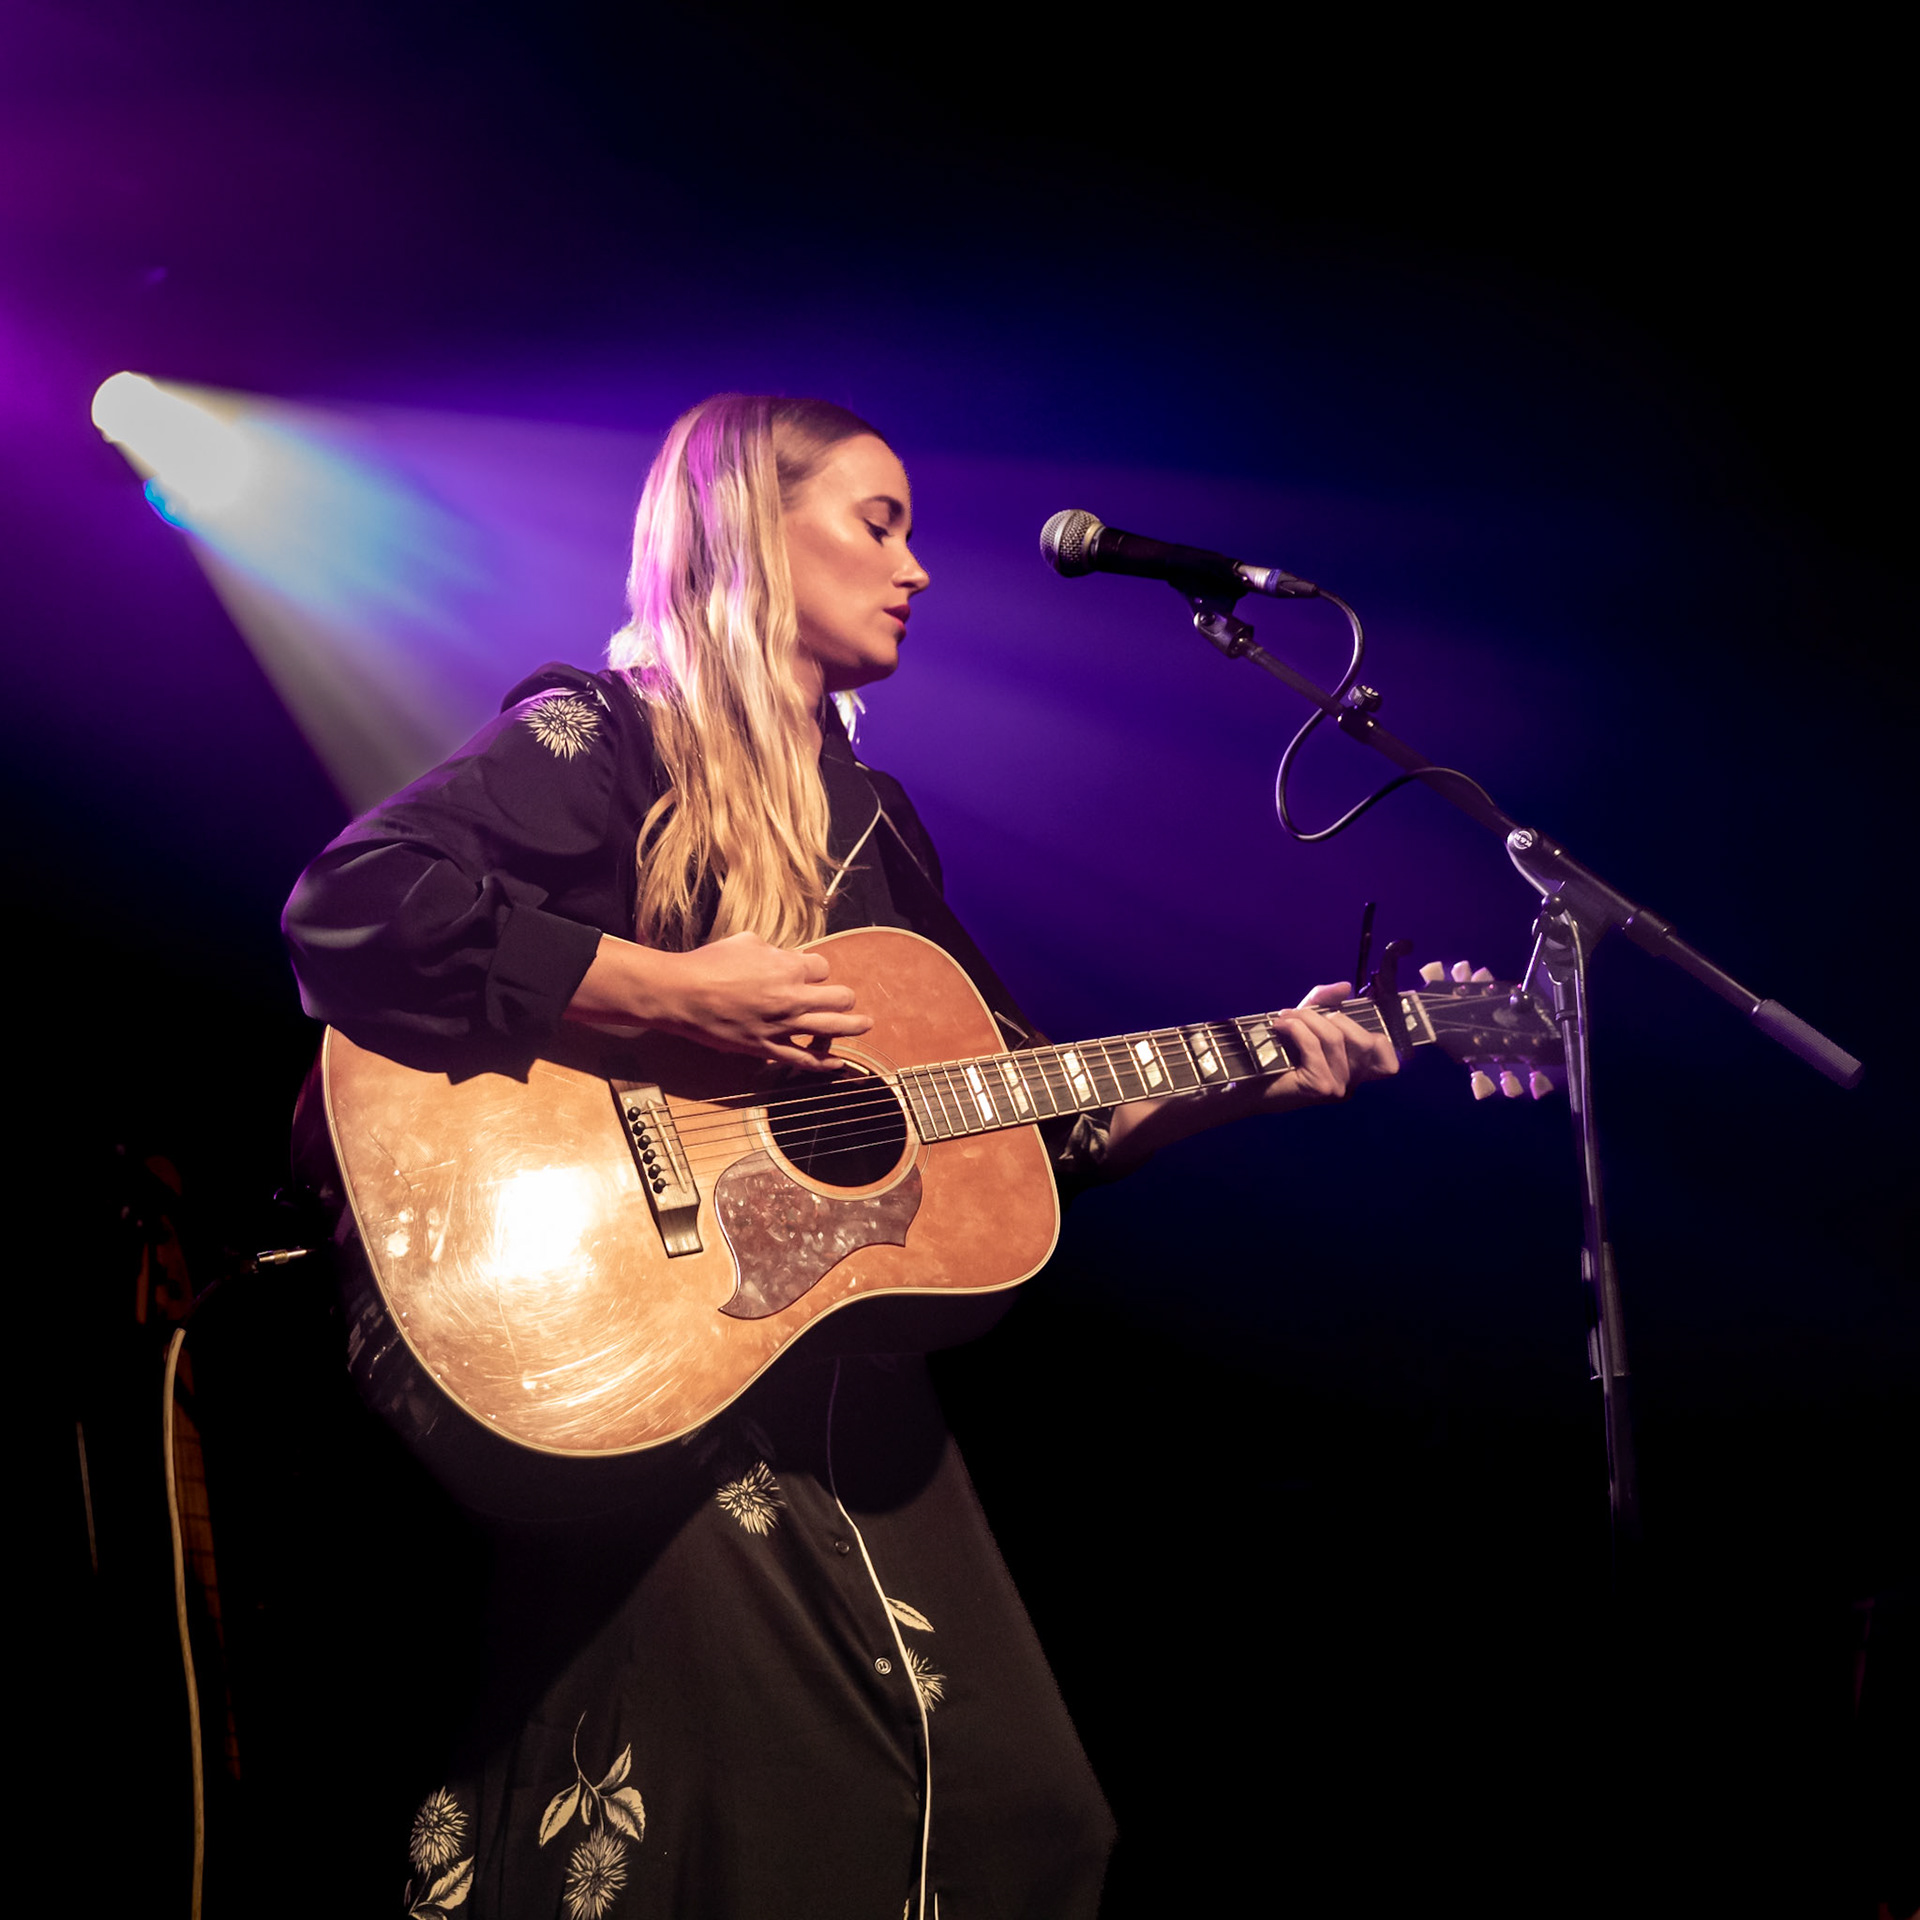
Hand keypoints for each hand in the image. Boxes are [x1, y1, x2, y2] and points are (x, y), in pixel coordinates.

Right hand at [567, 931, 871, 1072]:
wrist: (682, 994)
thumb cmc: (709, 963)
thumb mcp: (745, 941)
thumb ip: (773, 950)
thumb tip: (784, 956)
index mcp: (788, 967)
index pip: (822, 967)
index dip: (817, 970)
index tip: (809, 973)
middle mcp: (792, 996)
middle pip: (839, 997)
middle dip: (843, 997)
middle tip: (844, 1000)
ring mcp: (782, 1025)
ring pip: (833, 1028)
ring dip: (854, 1026)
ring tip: (865, 1024)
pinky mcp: (768, 1048)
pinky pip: (805, 1059)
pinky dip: (826, 1063)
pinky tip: (839, 1063)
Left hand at [1252, 981, 1400, 1114]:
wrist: (1245, 1085)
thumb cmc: (1277, 1054)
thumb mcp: (1306, 1023)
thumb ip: (1325, 1003)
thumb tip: (1346, 987)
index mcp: (1354, 1074)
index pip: (1389, 1063)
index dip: (1382, 1041)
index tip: (1351, 1022)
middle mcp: (1351, 1085)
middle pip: (1366, 1042)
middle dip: (1335, 1017)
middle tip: (1306, 1014)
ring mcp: (1337, 1088)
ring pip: (1335, 1039)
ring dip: (1308, 1019)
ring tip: (1286, 1016)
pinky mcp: (1318, 1086)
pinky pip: (1314, 1045)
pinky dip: (1296, 1028)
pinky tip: (1280, 1024)